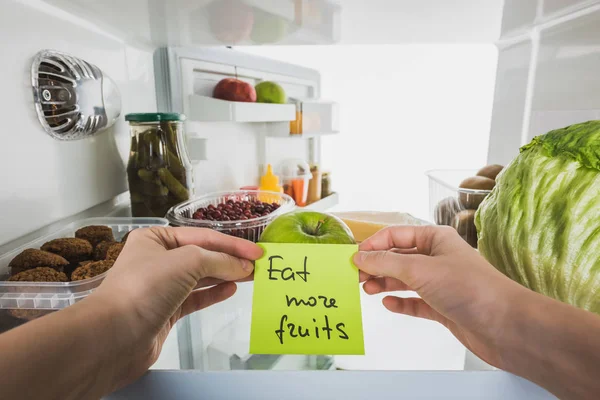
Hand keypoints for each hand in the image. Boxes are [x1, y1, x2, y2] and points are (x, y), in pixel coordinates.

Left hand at [89, 227, 261, 389]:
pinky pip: (196, 298)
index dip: (232, 244)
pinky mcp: (166, 311)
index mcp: (155, 239)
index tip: (257, 252)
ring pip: (201, 277)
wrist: (114, 336)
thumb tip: (243, 266)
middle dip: (230, 259)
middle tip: (258, 265)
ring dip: (226, 275)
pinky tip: (231, 290)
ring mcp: (162, 287)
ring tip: (250, 276)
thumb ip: (219, 260)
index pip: (202, 237)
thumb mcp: (187, 261)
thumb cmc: (144, 288)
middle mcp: (157, 260)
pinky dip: (214, 293)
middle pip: (202, 256)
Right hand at [354, 226, 525, 368]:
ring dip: (384, 284)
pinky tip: (388, 304)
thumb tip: (360, 256)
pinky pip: (415, 302)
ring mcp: (441, 284)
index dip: (373, 244)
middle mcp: (438, 258)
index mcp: (435, 239)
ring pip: (404, 280)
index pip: (396, 235)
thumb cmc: (471, 289)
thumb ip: (386, 263)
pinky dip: (400, 303)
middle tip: (355, 278)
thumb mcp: (420, 269)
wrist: (506, 326)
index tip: (354, 257)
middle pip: (398, 258)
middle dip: (376, 266)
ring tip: (367, 290)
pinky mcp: (444, 307)